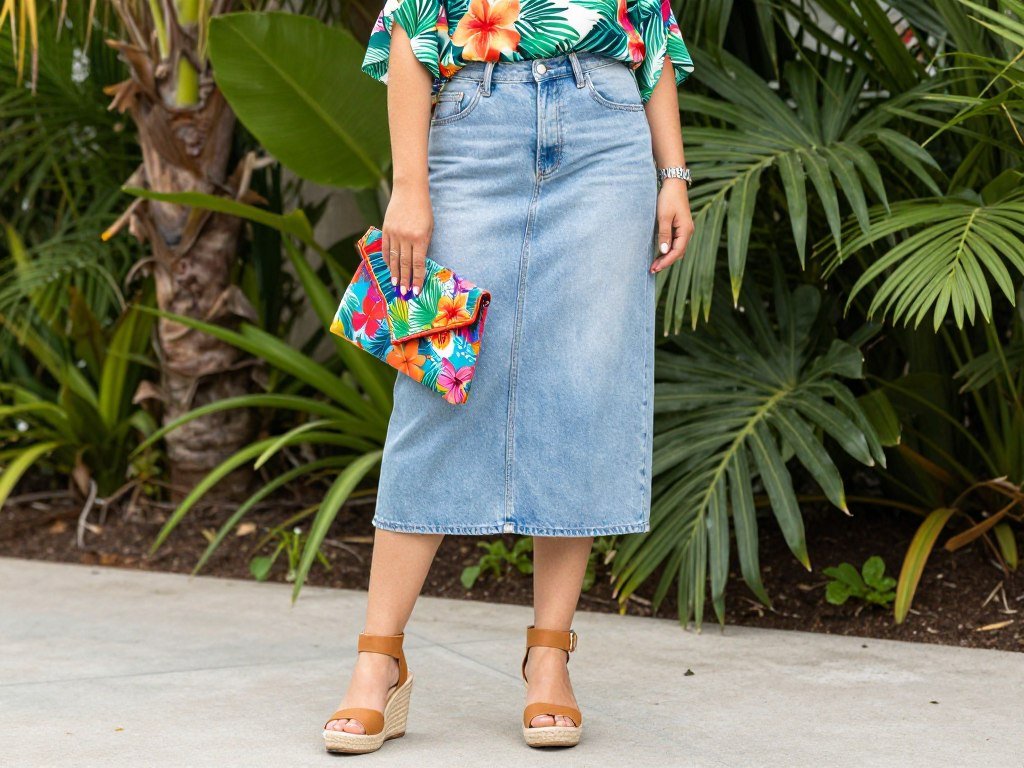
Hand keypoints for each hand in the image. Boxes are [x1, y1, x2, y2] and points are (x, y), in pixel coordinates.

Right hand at [381, 180, 433, 296]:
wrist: (409, 191)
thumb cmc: (424, 210)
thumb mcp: (429, 228)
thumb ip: (424, 245)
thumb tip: (418, 264)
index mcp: (420, 238)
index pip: (418, 264)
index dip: (417, 279)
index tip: (416, 291)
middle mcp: (406, 237)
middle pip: (404, 264)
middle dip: (404, 280)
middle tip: (404, 293)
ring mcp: (394, 233)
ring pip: (393, 259)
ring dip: (394, 273)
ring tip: (394, 284)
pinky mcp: (386, 229)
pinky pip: (385, 248)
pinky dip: (386, 259)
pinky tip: (388, 268)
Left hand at [650, 178, 694, 272]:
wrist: (673, 183)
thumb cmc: (668, 198)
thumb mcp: (663, 216)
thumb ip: (664, 234)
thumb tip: (664, 251)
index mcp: (686, 230)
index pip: (677, 252)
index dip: (666, 262)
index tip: (655, 268)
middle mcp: (688, 231)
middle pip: (678, 252)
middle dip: (666, 262)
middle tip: (652, 269)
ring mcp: (684, 229)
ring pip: (677, 248)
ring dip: (667, 257)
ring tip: (654, 264)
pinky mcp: (680, 226)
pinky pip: (675, 242)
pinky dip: (668, 249)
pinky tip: (659, 253)